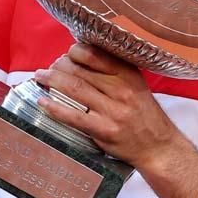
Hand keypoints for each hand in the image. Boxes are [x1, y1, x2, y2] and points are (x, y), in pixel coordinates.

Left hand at [33, 45, 184, 170]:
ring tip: (40, 78)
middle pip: (81, 71)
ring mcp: (113, 111)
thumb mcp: (136, 85)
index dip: (75, 52)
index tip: (67, 54)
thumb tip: (82, 55)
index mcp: (129, 75)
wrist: (157, 145)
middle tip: (49, 68)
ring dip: (52, 81)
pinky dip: (55, 108)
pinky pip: (74, 116)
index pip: (96, 55)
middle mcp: (122, 90)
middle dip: (58, 66)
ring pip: (75, 90)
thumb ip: (114, 71)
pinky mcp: (105, 130)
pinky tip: (43, 102)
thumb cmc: (143, 114)